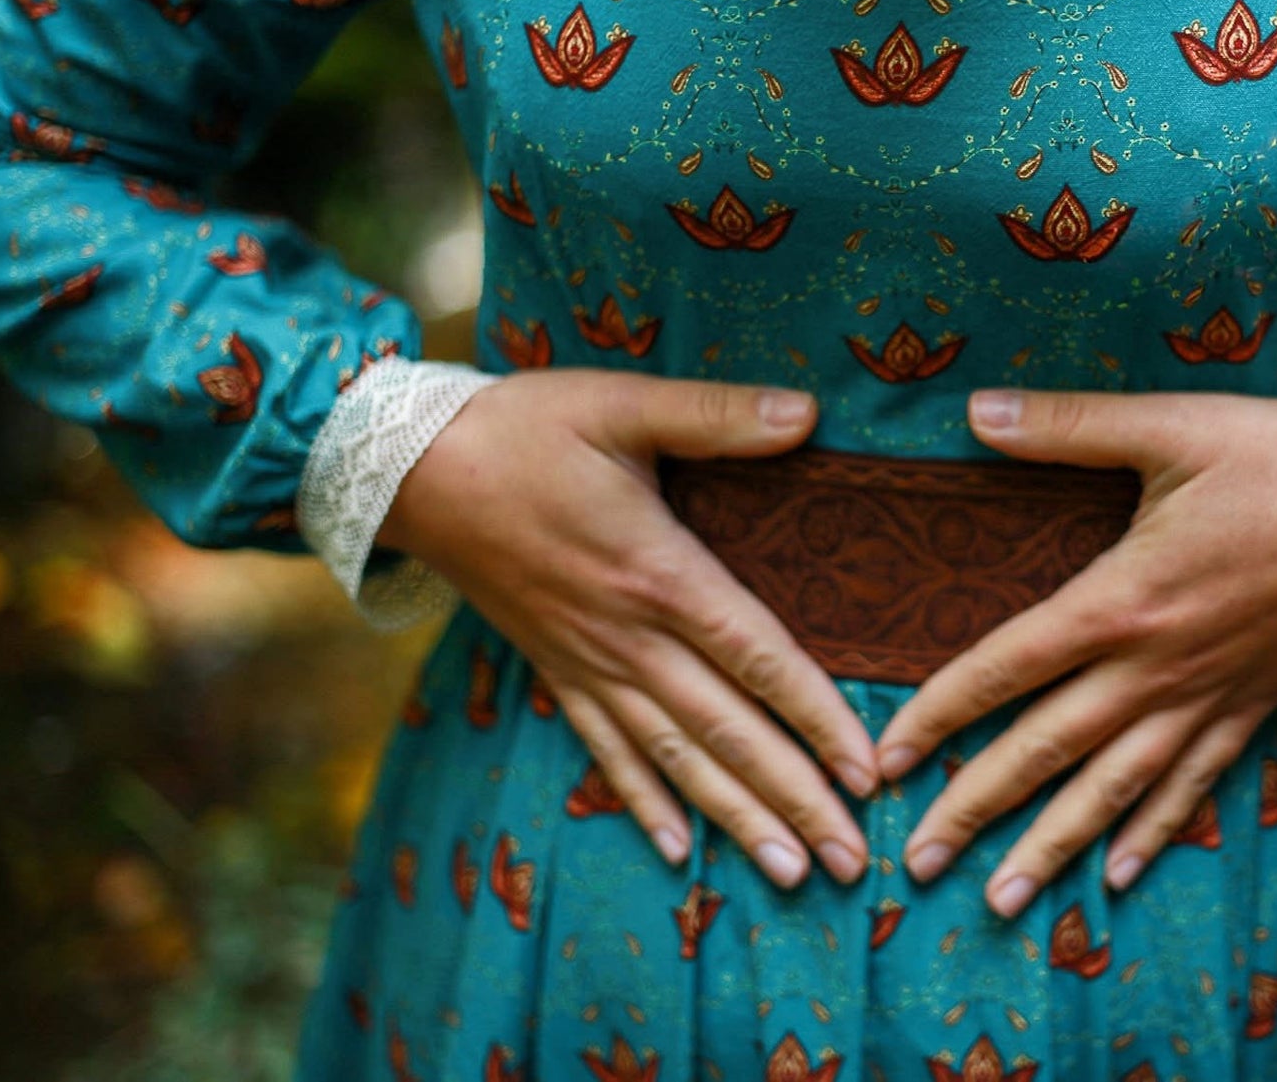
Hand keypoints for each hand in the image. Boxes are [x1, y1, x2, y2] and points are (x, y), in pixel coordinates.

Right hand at [376, 368, 880, 889]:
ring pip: (675, 758)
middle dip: (794, 798)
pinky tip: (677, 852)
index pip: (756, 657)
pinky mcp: (556, 670)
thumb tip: (809, 415)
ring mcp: (589, 662)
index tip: (866, 771)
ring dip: (736, 818)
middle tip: (851, 861)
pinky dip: (644, 802)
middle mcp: (628, 635)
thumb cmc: (524, 428)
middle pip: (727, 731)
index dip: (816, 716)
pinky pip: (605, 751)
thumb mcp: (622, 404)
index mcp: (658, 571)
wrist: (409, 469)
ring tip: (791, 873)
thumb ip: (716, 416)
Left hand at [874, 387, 1276, 916]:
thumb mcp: (1173, 426)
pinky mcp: (1249, 708)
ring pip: (1113, 790)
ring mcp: (1204, 699)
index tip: (884, 762)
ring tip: (1000, 901)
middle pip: (1044, 751)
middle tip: (912, 864)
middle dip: (973, 810)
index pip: (1004, 669)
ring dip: (1051, 847)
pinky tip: (1117, 877)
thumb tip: (974, 411)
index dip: (938, 716)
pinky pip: (1191, 787)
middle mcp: (1154, 668)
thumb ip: (1068, 426)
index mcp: (1121, 601)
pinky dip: (1152, 834)